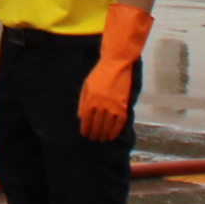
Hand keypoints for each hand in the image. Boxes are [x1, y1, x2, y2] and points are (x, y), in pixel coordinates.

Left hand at [78, 7, 150, 140]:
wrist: (116, 64)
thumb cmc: (99, 74)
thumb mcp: (86, 86)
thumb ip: (83, 102)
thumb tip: (81, 117)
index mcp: (90, 99)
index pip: (86, 120)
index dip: (85, 129)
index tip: (85, 134)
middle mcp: (101, 104)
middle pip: (97, 125)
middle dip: (94, 134)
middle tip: (93, 139)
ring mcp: (113, 106)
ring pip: (108, 126)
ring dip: (104, 135)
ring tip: (101, 139)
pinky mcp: (123, 105)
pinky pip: (120, 123)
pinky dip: (115, 131)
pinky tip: (112, 136)